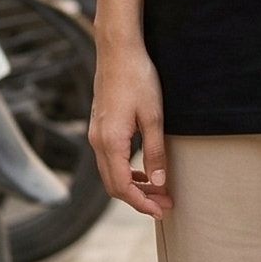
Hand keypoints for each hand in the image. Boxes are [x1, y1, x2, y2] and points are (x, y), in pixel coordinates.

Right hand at [90, 38, 170, 218]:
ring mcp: (96, 135)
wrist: (118, 51)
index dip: (142, 203)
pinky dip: (126, 171)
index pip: (123, 187)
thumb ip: (155, 151)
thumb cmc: (138, 79)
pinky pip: (109, 160)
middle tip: (164, 203)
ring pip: (110, 174)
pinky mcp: (99, 127)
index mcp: (110, 142)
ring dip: (132, 186)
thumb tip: (158, 182)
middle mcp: (97, 142)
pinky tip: (143, 170)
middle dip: (138, 199)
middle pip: (114, 186)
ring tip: (157, 190)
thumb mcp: (154, 116)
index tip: (161, 210)